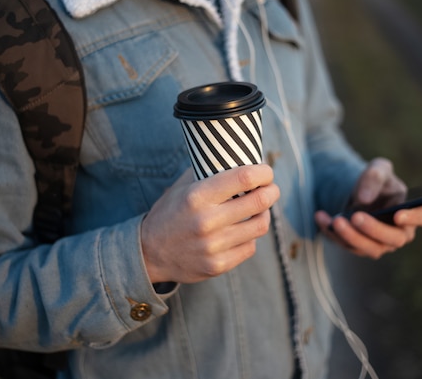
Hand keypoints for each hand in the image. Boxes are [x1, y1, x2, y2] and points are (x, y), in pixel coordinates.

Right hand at [140, 164, 279, 283]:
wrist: (149, 253)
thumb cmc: (170, 213)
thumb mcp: (181, 187)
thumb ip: (208, 171)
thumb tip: (241, 156)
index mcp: (197, 196)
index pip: (244, 178)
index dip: (263, 172)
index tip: (266, 171)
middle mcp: (206, 221)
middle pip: (259, 201)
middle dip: (272, 191)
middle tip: (271, 188)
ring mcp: (213, 246)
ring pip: (260, 226)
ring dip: (264, 214)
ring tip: (259, 209)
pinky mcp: (218, 265)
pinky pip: (250, 247)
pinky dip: (251, 236)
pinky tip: (243, 230)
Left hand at [314, 158, 421, 258]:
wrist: (357, 192)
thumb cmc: (375, 181)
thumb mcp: (376, 169)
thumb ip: (373, 177)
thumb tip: (365, 199)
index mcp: (411, 210)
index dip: (415, 218)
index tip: (398, 214)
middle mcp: (399, 232)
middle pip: (394, 239)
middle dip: (374, 230)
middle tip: (357, 217)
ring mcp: (380, 243)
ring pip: (370, 248)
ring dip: (351, 236)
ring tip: (336, 220)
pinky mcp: (360, 247)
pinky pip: (347, 245)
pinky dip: (333, 233)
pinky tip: (321, 217)